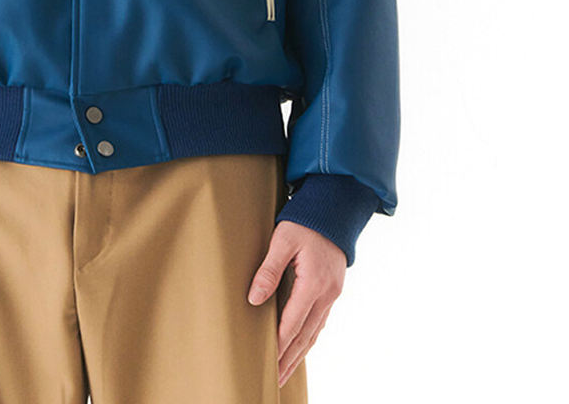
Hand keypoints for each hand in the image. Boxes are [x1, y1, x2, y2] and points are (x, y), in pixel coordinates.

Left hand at [247, 220, 345, 386]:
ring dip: (300, 352)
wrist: (334, 209)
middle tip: (275, 378)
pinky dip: (310, 337)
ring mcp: (333, 293)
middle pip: (306, 334)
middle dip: (289, 357)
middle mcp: (327, 293)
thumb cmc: (305, 220)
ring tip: (286, 371)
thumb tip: (254, 299)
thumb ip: (268, 269)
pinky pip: (320, 320)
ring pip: (315, 331)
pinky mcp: (333, 289)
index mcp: (314, 283)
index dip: (279, 343)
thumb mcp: (282, 239)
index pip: (293, 322)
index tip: (267, 361)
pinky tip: (302, 346)